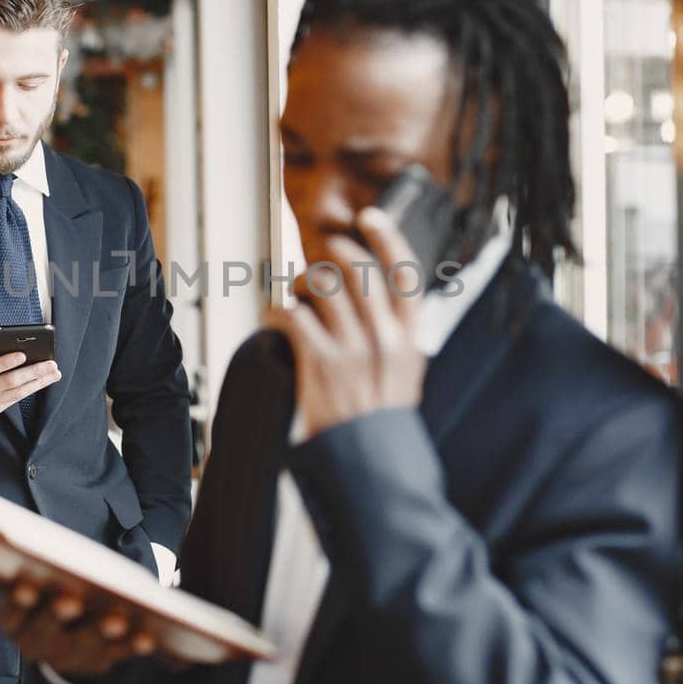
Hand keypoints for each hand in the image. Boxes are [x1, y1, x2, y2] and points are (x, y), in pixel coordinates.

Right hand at [0, 342, 59, 420]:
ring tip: (53, 374)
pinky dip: (27, 390)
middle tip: (52, 365)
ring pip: (18, 394)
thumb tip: (16, 347)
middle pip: (12, 382)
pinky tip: (39, 383)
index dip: (8, 362)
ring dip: (38, 383)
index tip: (24, 355)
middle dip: (35, 373)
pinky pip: (13, 400)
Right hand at [0, 577, 158, 679]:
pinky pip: (114, 655)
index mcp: (15, 619)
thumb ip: (45, 567)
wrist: (63, 630)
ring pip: (81, 645)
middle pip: (43, 631)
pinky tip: (146, 637)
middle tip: (71, 603)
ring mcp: (63, 657)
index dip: (18, 603)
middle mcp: (34, 642)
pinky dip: (130, 646)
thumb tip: (60, 547)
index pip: (12, 613)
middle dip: (57, 615)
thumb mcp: (42, 579)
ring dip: (99, 633)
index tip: (26, 590)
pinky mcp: (94, 663)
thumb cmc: (53, 586)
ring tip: (117, 621)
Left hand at [266, 207, 426, 435]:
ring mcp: (354, 350)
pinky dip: (277, 313)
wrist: (368, 466)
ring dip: (303, 284)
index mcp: (409, 340)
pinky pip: (292, 315)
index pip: (406, 275)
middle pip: (358, 271)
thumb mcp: (406, 377)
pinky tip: (273, 321)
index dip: (388, 238)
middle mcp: (385, 339)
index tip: (370, 217)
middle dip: (333, 254)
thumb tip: (378, 304)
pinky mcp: (322, 363)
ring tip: (297, 297)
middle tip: (320, 257)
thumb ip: (397, 340)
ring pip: (323, 286)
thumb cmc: (380, 423)